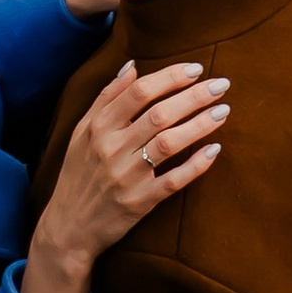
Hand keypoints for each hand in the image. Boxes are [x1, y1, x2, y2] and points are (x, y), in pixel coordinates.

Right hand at [20, 59, 229, 292]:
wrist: (68, 227)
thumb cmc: (78, 174)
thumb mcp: (82, 132)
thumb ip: (106, 97)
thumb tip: (132, 65)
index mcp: (98, 127)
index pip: (139, 92)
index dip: (170, 77)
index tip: (196, 68)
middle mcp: (112, 148)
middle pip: (158, 113)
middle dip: (194, 96)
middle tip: (221, 84)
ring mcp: (127, 177)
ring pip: (168, 143)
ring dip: (199, 124)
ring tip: (223, 110)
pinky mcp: (139, 203)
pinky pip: (173, 181)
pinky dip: (195, 164)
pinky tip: (215, 149)